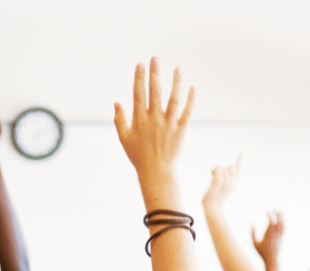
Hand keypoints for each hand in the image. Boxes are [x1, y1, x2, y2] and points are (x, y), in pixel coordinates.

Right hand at [113, 58, 193, 178]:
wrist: (156, 172)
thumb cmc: (138, 156)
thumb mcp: (124, 139)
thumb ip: (119, 120)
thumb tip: (116, 102)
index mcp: (139, 120)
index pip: (138, 94)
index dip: (139, 78)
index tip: (141, 64)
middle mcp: (154, 119)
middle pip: (155, 91)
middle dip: (155, 73)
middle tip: (156, 58)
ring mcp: (168, 124)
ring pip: (174, 98)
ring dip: (176, 81)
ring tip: (177, 68)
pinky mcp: (181, 130)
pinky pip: (187, 111)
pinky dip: (191, 99)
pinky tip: (192, 87)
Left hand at [202, 157, 240, 212]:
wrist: (212, 209)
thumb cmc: (212, 202)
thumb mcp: (216, 191)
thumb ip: (217, 184)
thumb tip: (212, 180)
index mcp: (232, 185)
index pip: (236, 172)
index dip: (238, 163)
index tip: (240, 154)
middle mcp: (232, 183)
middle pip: (229, 167)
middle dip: (221, 169)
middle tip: (214, 176)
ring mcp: (226, 182)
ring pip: (222, 168)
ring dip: (215, 171)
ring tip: (212, 181)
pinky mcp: (220, 182)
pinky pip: (217, 169)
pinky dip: (214, 170)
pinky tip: (216, 169)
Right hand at [252, 211, 284, 269]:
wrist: (272, 259)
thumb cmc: (262, 252)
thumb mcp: (254, 243)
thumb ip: (252, 233)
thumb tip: (251, 224)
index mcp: (269, 235)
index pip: (271, 222)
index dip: (269, 215)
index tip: (266, 210)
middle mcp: (276, 234)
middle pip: (279, 221)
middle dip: (277, 214)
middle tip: (274, 208)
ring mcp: (280, 236)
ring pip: (283, 224)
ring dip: (282, 217)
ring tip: (280, 211)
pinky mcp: (282, 238)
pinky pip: (284, 228)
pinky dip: (283, 222)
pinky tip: (282, 219)